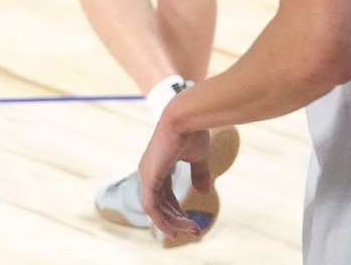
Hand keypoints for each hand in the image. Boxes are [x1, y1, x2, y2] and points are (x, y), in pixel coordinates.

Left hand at [139, 118, 211, 239]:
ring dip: (173, 223)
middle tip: (194, 232)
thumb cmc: (192, 132)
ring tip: (192, 231)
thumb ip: (199, 174)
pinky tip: (175, 229)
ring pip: (156, 210)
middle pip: (161, 204)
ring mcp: (147, 175)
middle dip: (177, 220)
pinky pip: (152, 207)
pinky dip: (163, 220)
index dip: (177, 210)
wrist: (186, 118)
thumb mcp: (198, 157)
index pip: (165, 195)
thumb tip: (203, 192)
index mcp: (159, 166)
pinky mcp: (149, 178)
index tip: (191, 223)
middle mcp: (150, 171)